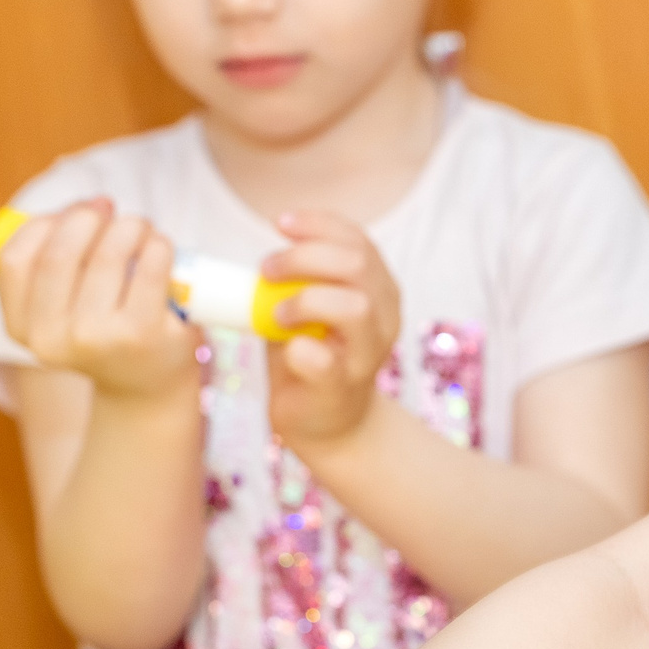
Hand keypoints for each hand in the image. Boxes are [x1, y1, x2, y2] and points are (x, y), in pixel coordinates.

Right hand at [0, 201, 197, 398]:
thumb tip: (91, 206)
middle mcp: (51, 338)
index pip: (14, 258)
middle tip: (111, 213)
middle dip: (89, 218)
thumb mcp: (65, 305)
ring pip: (108, 253)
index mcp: (23, 328)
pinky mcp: (141, 333)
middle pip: (61, 251)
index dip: (46, 223)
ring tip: (141, 229)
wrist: (146, 386)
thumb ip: (59, 259)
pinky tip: (160, 248)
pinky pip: (150, 265)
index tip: (74, 212)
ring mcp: (96, 338)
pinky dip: (158, 244)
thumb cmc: (106, 329)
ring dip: (130, 226)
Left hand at [261, 211, 399, 449]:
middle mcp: (383, 317)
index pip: (358, 241)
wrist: (330, 425)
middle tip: (267, 270)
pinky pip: (325, 360)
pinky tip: (286, 349)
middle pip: (357, 265)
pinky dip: (298, 349)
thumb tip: (264, 252)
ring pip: (355, 307)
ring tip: (276, 314)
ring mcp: (367, 354)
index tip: (280, 223)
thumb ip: (300, 280)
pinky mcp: (342, 388)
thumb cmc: (315, 357)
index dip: (319, 224)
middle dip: (304, 257)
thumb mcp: (310, 309)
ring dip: (305, 300)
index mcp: (378, 290)